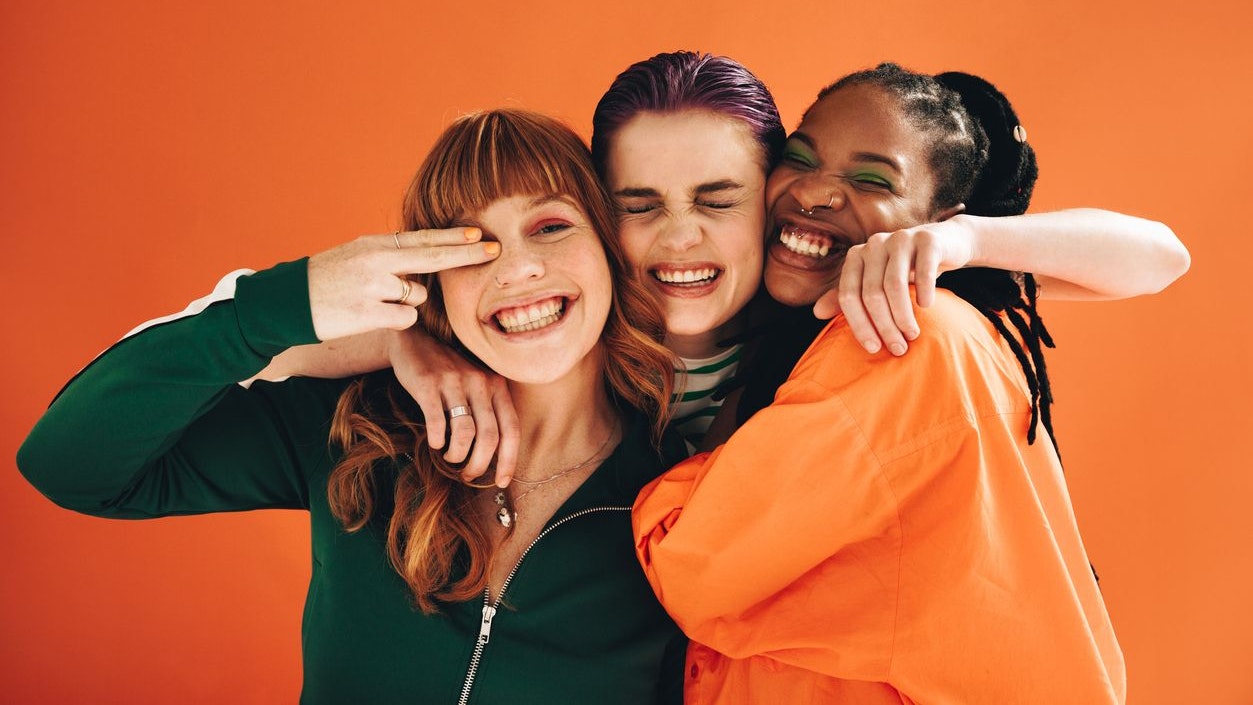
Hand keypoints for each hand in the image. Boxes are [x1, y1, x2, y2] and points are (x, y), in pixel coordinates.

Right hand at [306, 227, 498, 340]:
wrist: (288, 301)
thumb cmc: (327, 279)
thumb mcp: (357, 254)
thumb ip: (391, 254)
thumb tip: (428, 254)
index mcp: (375, 244)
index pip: (423, 238)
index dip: (454, 236)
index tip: (480, 233)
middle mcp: (377, 261)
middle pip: (433, 257)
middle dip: (467, 254)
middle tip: (494, 249)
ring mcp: (373, 287)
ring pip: (416, 296)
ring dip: (405, 302)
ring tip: (372, 300)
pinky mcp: (369, 313)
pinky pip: (404, 319)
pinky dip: (395, 320)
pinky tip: (370, 315)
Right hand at [387, 327, 519, 487]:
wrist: (414, 340)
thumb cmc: (448, 372)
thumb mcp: (476, 385)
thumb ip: (487, 412)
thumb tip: (492, 456)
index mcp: (496, 385)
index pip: (511, 429)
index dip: (509, 459)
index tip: (501, 481)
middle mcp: (479, 382)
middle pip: (489, 436)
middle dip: (479, 464)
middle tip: (467, 474)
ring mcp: (454, 382)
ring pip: (464, 432)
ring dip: (457, 454)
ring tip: (449, 457)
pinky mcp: (428, 384)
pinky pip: (436, 421)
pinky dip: (436, 439)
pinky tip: (434, 443)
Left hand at [812, 219, 974, 354]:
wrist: (944, 244)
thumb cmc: (905, 269)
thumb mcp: (874, 281)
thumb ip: (847, 297)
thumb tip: (816, 313)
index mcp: (857, 256)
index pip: (848, 295)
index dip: (859, 324)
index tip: (873, 349)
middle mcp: (874, 244)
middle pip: (871, 294)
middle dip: (884, 326)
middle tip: (898, 348)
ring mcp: (901, 238)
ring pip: (894, 285)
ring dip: (903, 316)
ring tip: (912, 335)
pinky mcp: (928, 240)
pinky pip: (923, 271)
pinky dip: (924, 293)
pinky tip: (927, 306)